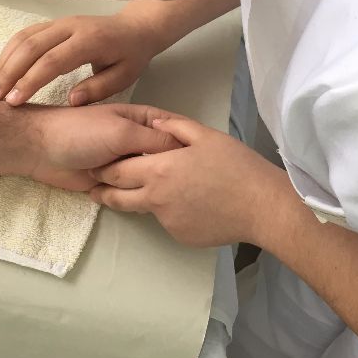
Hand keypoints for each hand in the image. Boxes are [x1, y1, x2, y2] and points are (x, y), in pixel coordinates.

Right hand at [0, 11, 167, 106]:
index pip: (52, 61)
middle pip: (31, 46)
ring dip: (4, 62)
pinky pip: (25, 34)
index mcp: (89, 41)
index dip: (30, 81)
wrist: (135, 27)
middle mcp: (71, 27)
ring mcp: (60, 22)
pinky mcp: (53, 24)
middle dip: (9, 72)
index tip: (13, 102)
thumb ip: (98, 89)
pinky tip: (0, 71)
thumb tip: (70, 102)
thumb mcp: (124, 76)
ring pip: (24, 38)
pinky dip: (8, 52)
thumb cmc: (130, 56)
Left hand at [24, 103, 180, 191]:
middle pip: (166, 159)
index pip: (176, 134)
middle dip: (174, 173)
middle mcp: (138, 140)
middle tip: (185, 191)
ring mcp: (125, 163)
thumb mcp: (123, 131)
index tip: (204, 166)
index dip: (190, 148)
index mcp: (144, 120)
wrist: (39, 149)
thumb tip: (186, 153)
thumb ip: (155, 140)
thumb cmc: (81, 131)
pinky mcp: (112, 182)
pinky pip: (132, 194)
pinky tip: (143, 206)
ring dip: (154, 188)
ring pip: (151, 179)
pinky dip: (136, 200)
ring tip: (164, 200)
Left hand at [90, 117, 287, 246]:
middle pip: (119, 198)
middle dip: (104, 191)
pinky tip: (191, 202)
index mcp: (159, 171)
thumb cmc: (236, 166)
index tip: (95, 166)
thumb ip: (174, 126)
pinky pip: (168, 221)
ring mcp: (168, 222)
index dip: (103, 169)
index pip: (117, 172)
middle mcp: (156, 199)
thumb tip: (152, 120)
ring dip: (141, 200)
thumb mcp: (206, 136)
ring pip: (145, 210)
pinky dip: (171, 211)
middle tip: (96, 187)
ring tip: (154, 190)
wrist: (262, 207)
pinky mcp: (181, 237)